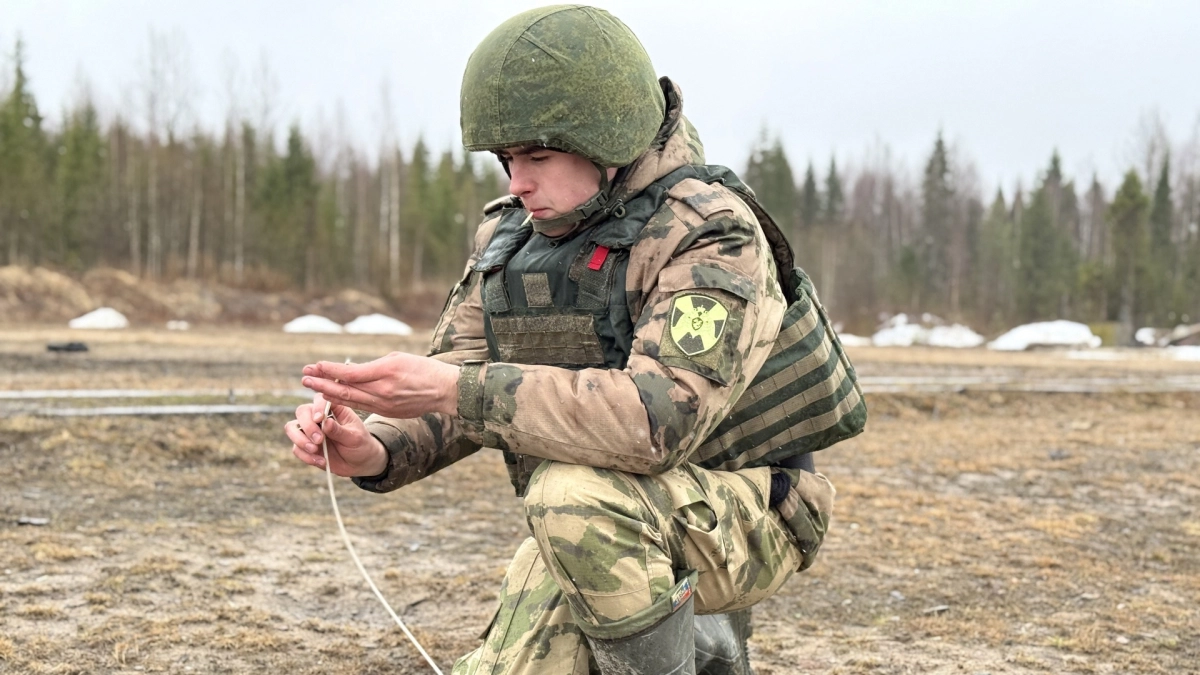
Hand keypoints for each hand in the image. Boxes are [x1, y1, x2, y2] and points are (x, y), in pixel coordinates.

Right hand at [285, 394, 387, 476]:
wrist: (360, 463)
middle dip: (307, 426)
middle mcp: (319, 417)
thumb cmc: (360, 444)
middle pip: (302, 412)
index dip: (317, 407)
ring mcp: (310, 431)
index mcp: (334, 408)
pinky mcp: (305, 445)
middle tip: (319, 440)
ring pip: (292, 428)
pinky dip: (305, 455)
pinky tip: (321, 461)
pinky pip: (296, 448)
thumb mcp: (355, 438)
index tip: (320, 419)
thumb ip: (340, 430)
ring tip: (315, 450)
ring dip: (300, 440)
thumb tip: (326, 422)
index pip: (319, 400)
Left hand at [301, 352, 460, 419]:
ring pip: (351, 401)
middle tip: (304, 377)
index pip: (350, 374)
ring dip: (329, 394)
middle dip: (321, 383)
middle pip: (345, 390)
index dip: (330, 370)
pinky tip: (334, 397)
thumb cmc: (422, 368)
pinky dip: (346, 401)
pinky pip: (362, 407)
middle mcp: (382, 392)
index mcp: (386, 373)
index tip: (314, 365)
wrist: (444, 390)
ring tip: (313, 387)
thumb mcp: (396, 359)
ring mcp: (384, 405)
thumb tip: (349, 372)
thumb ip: (371, 367)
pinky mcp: (388, 412)